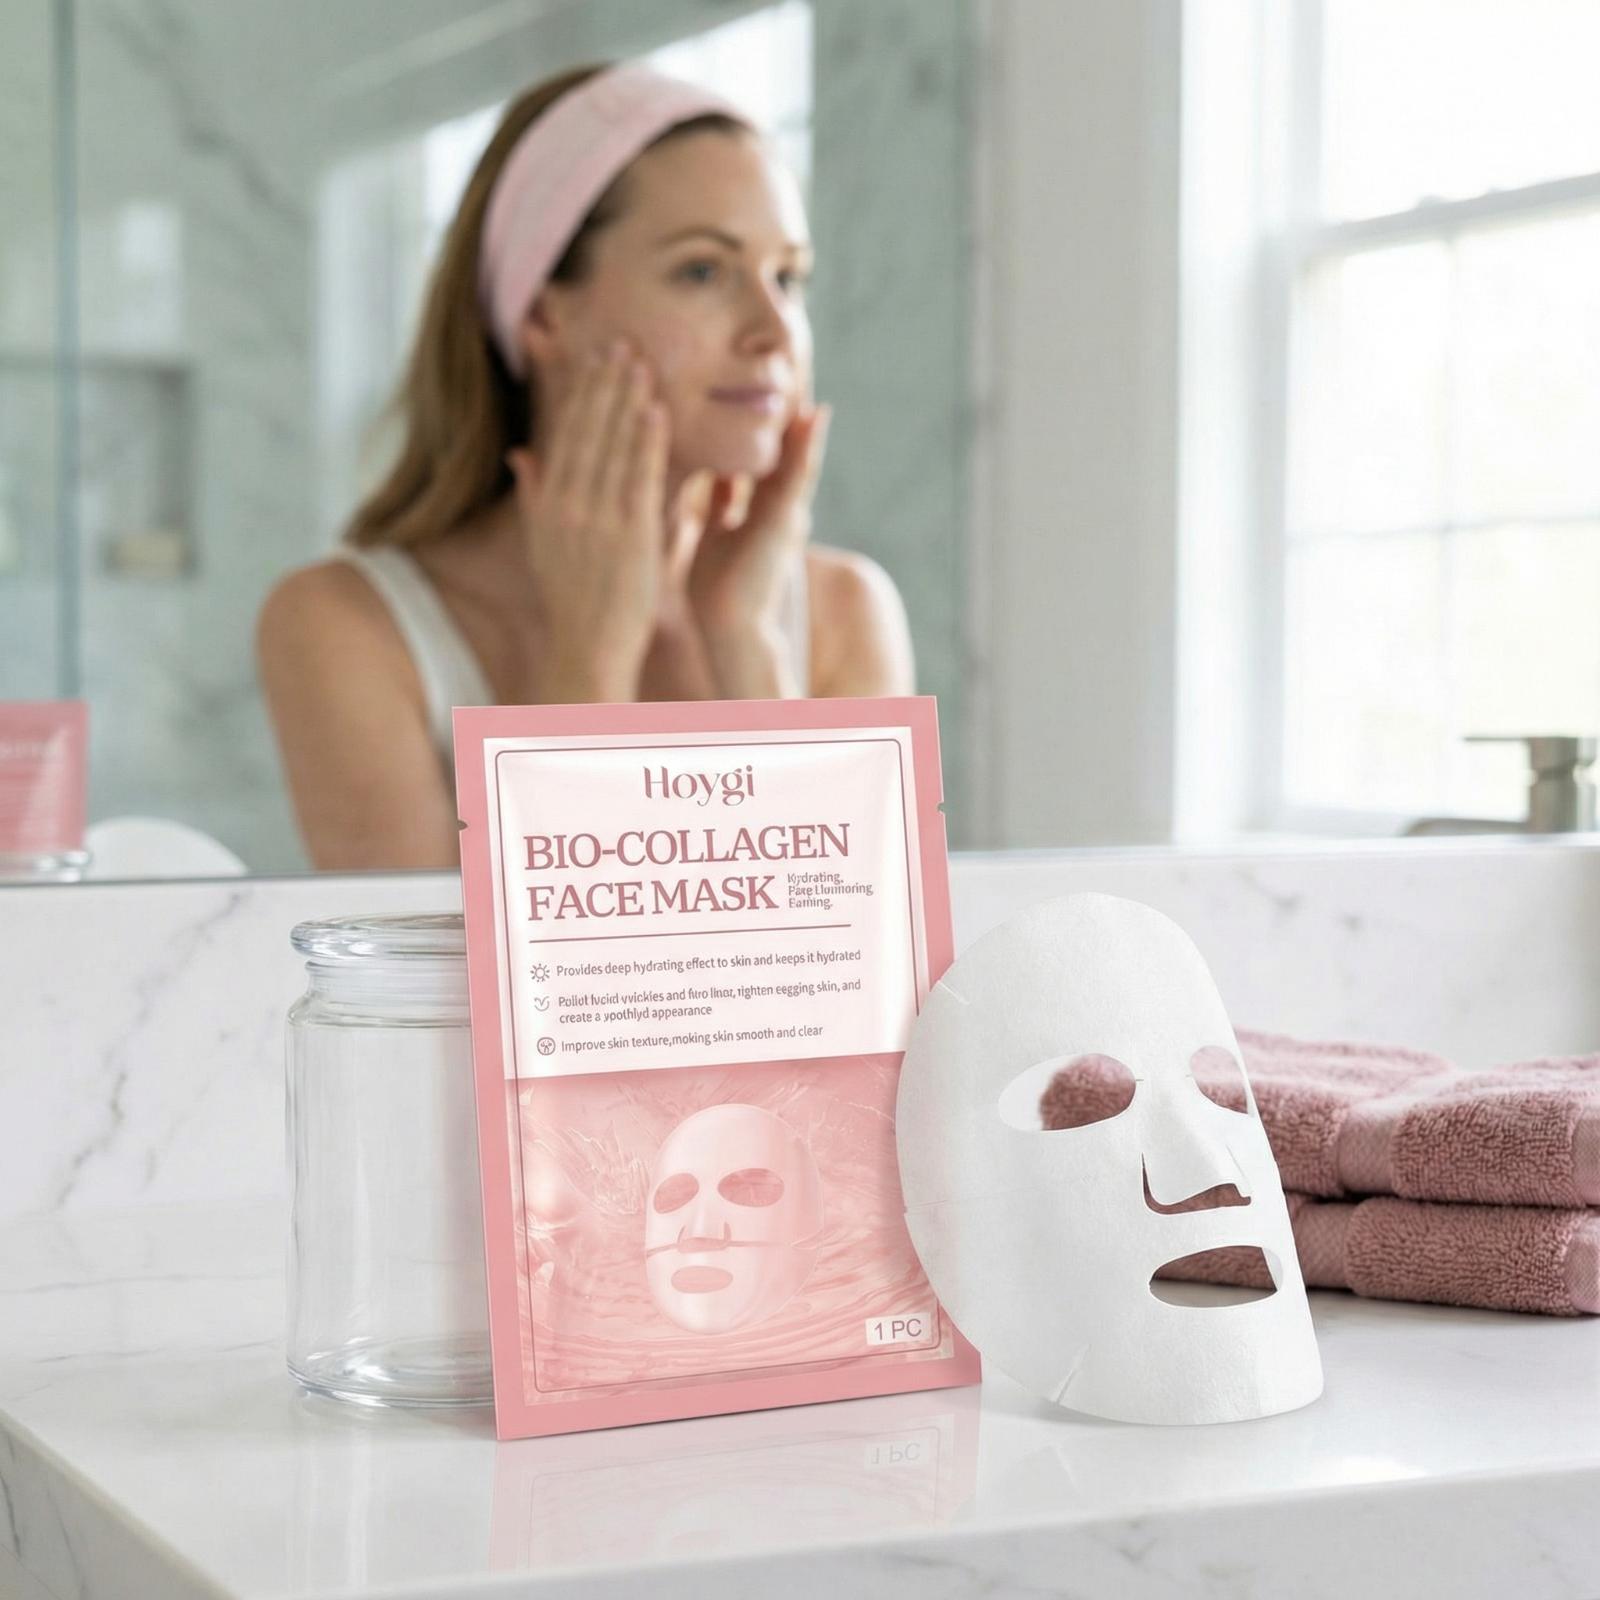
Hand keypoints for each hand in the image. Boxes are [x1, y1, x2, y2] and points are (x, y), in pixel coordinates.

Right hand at [504, 340, 667, 699]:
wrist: (587, 648)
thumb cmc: (572, 600)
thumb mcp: (542, 544)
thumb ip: (534, 494)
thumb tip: (521, 452)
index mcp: (547, 503)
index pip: (564, 435)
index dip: (579, 393)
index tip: (593, 358)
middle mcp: (566, 505)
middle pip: (586, 431)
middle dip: (603, 384)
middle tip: (621, 341)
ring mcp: (597, 519)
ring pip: (611, 446)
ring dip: (626, 400)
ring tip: (641, 360)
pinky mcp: (629, 536)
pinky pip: (638, 478)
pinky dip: (646, 442)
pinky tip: (656, 409)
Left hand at [685, 401, 830, 687]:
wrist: (728, 624)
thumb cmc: (715, 588)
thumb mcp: (713, 531)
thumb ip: (718, 501)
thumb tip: (715, 473)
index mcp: (756, 509)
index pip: (763, 457)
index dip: (765, 425)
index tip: (763, 387)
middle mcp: (777, 508)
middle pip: (787, 450)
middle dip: (791, 415)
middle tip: (798, 369)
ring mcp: (787, 513)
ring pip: (799, 456)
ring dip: (807, 422)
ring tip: (814, 382)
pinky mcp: (788, 520)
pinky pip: (800, 474)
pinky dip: (809, 446)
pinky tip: (815, 416)